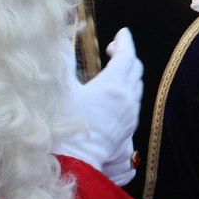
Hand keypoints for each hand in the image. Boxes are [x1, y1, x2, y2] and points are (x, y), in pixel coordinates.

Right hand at [53, 28, 144, 185]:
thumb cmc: (63, 128)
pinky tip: (114, 96)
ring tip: (113, 71)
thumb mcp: (61, 90)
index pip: (127, 55)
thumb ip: (63, 62)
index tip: (122, 33)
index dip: (124, 41)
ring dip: (128, 75)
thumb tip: (61, 40)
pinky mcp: (129, 130)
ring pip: (137, 87)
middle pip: (135, 69)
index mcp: (114, 85)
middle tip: (113, 50)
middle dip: (127, 55)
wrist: (74, 165)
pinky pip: (134, 104)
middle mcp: (128, 99)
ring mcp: (131, 116)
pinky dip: (128, 92)